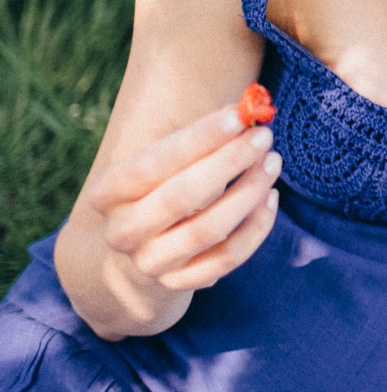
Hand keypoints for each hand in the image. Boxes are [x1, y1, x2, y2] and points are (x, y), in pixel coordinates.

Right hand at [88, 102, 281, 294]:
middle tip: (263, 136)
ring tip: (273, 163)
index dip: (197, 139)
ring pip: (208, 229)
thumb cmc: (164, 186)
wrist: (147, 248)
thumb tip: (246, 109)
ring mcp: (149, 263)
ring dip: (248, 192)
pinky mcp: (180, 283)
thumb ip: (199, 138)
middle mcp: (121, 232)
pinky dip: (256, 227)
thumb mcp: (166, 162)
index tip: (238, 117)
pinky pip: (228, 257)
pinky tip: (271, 198)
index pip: (151, 162)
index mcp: (108, 193)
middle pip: (180, 197)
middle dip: (228, 162)